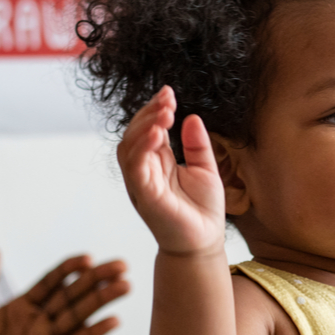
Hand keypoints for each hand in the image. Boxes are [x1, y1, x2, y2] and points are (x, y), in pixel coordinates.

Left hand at [0, 248, 128, 334]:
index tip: (88, 257)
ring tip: (125, 285)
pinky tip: (112, 321)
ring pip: (77, 317)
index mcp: (20, 309)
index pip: (50, 283)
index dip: (68, 269)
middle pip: (71, 296)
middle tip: (122, 265)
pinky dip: (92, 333)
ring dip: (101, 301)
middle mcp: (37, 324)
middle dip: (96, 280)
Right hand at [117, 85, 225, 254]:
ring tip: (164, 113)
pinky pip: (136, 168)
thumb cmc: (203, 211)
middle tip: (167, 100)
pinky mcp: (145, 196)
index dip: (154, 109)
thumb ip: (197, 144)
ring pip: (129, 148)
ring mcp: (142, 183)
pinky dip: (143, 148)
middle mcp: (145, 171)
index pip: (147, 129)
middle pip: (134, 134)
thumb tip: (191, 117)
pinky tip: (158, 134)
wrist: (205, 242)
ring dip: (144, 126)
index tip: (168, 92)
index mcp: (157, 163)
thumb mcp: (205, 168)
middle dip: (148, 113)